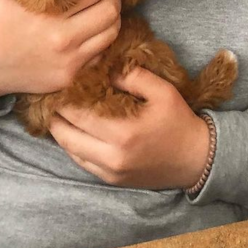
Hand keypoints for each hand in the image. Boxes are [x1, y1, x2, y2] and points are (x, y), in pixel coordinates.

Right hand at [0, 0, 120, 101]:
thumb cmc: (0, 23)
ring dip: (111, 21)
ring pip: (111, 34)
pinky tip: (88, 35)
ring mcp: (69, 61)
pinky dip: (99, 43)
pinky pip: (99, 55)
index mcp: (50, 12)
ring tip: (100, 14)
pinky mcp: (70, 77)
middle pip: (111, 11)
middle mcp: (63, 37)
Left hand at [48, 67, 210, 190]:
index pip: (77, 113)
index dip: (63, 97)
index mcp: (123, 132)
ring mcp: (110, 172)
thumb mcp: (161, 91)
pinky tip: (72, 130)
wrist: (196, 159)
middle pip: (65, 134)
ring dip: (60, 130)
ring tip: (57, 112)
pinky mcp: (112, 180)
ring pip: (69, 150)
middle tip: (51, 96)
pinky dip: (72, 145)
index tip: (59, 83)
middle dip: (54, 114)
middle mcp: (112, 156)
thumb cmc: (178, 121)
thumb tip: (103, 68)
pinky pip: (81, 162)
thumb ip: (131, 76)